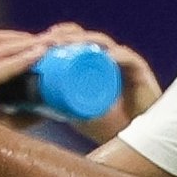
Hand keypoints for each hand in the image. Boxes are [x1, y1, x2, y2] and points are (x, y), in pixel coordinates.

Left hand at [39, 23, 160, 142]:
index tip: (42, 39)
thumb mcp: (78, 114)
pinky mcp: (141, 73)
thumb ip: (61, 106)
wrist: (138, 141)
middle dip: (69, 35)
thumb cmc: (108, 126)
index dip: (63, 36)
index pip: (81, 41)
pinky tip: (103, 56)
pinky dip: (116, 56)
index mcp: (99, 63)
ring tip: (68, 44)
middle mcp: (112, 58)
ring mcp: (126, 64)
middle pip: (90, 38)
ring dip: (86, 41)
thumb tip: (35, 105)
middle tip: (50, 40)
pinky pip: (128, 59)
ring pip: (106, 45)